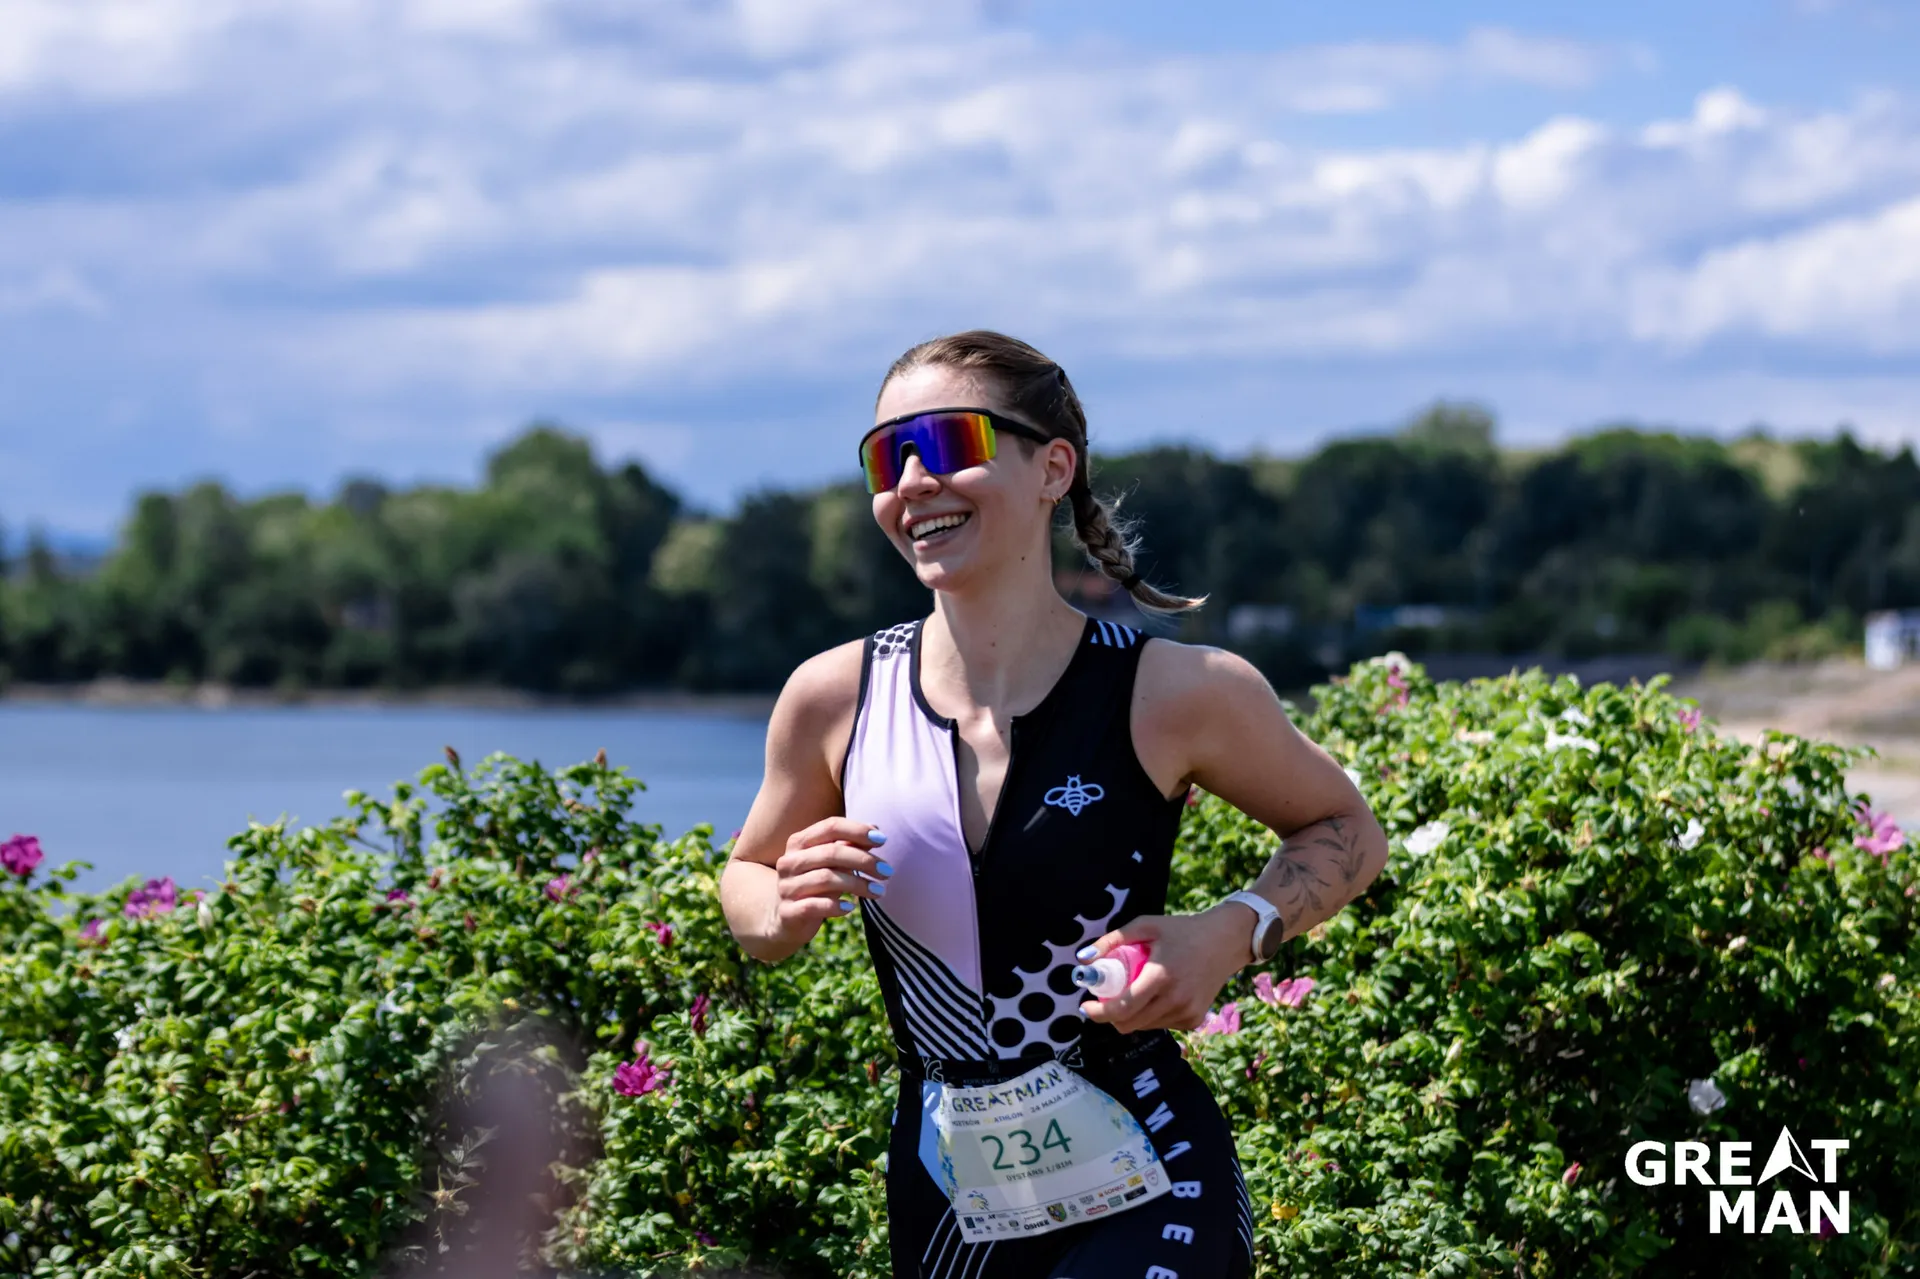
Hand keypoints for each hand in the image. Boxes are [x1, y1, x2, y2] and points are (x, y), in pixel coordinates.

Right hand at [771, 817, 891, 946]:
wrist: (786, 918)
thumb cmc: (815, 883)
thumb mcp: (832, 863)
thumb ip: (850, 845)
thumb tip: (876, 829)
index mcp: (799, 842)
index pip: (831, 827)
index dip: (858, 830)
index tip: (883, 840)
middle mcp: (789, 862)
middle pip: (831, 852)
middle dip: (863, 860)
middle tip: (887, 871)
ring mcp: (786, 887)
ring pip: (825, 879)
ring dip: (858, 884)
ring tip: (879, 891)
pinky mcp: (788, 912)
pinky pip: (813, 906)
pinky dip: (835, 906)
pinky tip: (851, 907)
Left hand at [1078, 906, 1251, 1033]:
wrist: (1225, 942)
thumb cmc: (1181, 931)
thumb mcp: (1146, 926)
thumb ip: (1112, 941)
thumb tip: (1083, 959)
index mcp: (1160, 977)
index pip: (1122, 1008)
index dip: (1098, 1012)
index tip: (1086, 1006)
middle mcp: (1175, 1000)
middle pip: (1129, 1024)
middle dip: (1111, 1015)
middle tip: (1107, 997)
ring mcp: (1187, 1013)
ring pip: (1144, 1026)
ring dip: (1132, 1014)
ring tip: (1137, 989)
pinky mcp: (1194, 1020)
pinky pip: (1161, 1024)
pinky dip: (1151, 1014)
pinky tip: (1159, 994)